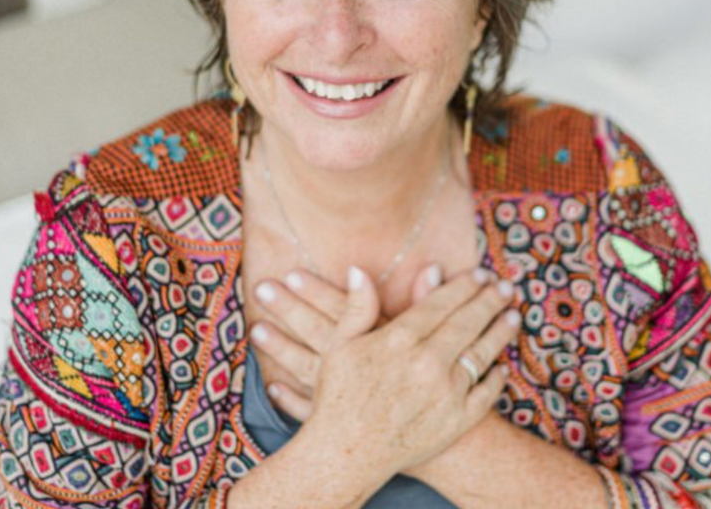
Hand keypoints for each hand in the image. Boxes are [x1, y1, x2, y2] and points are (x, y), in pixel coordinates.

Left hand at [250, 264, 447, 418]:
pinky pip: (311, 410)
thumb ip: (430, 303)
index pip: (343, 309)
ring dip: (280, 348)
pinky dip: (290, 399)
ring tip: (255, 328)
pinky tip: (271, 386)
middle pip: (319, 332)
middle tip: (260, 288)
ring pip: (307, 367)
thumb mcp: (443, 342)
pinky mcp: (346, 423)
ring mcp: (349, 396)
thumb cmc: (450, 385)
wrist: (455, 444)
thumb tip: (432, 266)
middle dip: (289, 309)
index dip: (317, 290)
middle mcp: (362, 365)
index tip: (290, 273)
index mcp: (383, 341)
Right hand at [296, 266, 518, 480]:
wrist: (345, 455)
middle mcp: (428, 362)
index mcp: (400, 338)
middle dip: (490, 300)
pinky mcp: (456, 421)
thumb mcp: (340, 344)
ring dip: (501, 331)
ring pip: (483, 353)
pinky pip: (485, 394)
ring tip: (513, 316)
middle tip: (505, 286)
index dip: (465, 285)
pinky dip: (497, 378)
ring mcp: (446, 393)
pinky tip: (503, 367)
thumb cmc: (338, 397)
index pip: (442, 302)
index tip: (480, 274)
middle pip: (468, 322)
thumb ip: (357, 306)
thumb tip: (358, 270)